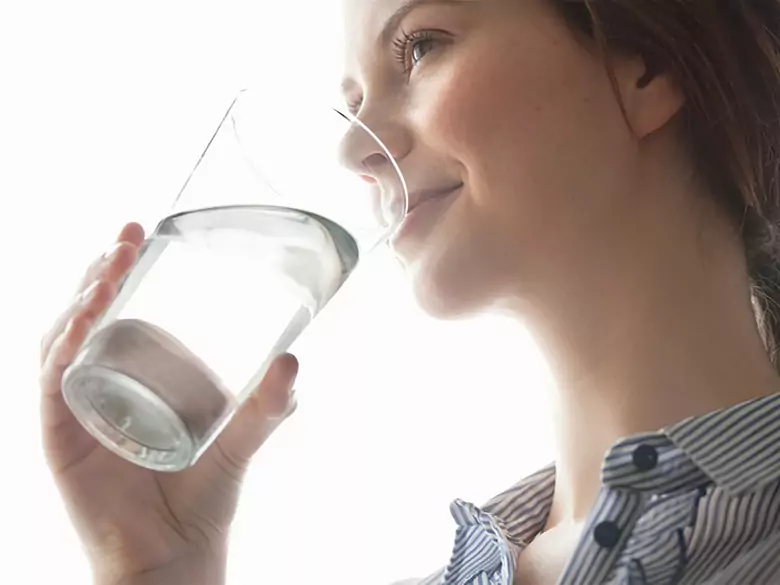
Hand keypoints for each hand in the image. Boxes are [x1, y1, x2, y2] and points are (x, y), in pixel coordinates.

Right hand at [39, 222, 298, 584]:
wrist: (177, 552)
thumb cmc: (204, 495)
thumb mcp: (243, 437)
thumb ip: (270, 403)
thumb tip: (293, 357)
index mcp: (135, 375)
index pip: (119, 311)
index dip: (124, 270)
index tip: (144, 233)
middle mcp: (101, 383)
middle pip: (88, 314)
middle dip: (103, 269)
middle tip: (129, 236)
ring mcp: (78, 406)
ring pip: (63, 337)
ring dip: (83, 296)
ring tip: (111, 265)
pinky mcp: (62, 435)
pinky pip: (52, 381)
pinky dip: (64, 346)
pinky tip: (86, 318)